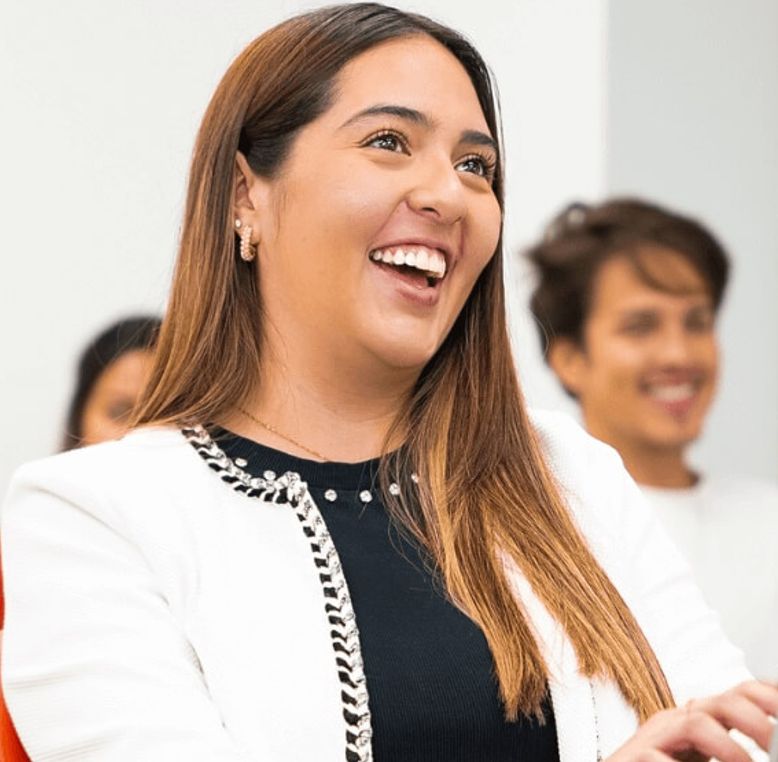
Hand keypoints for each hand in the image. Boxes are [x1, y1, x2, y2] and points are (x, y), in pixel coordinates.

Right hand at [605, 681, 777, 761]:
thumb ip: (736, 754)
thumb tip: (776, 751)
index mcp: (702, 720)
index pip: (740, 694)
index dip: (769, 695)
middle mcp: (680, 722)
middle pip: (724, 701)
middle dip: (757, 721)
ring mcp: (656, 737)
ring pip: (696, 721)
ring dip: (730, 748)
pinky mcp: (634, 756)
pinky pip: (657, 755)